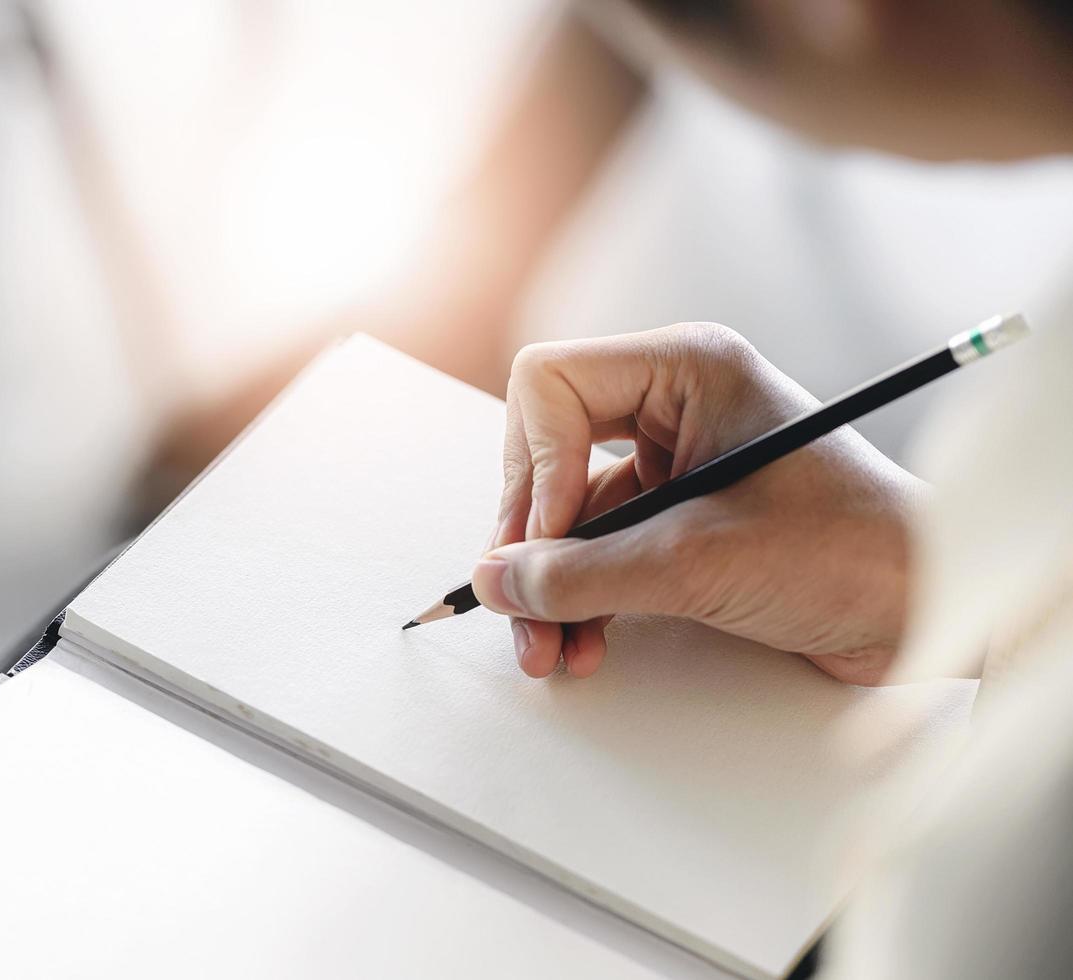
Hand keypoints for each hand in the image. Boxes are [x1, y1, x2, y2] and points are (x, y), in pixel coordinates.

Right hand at [474, 323, 921, 683]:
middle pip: (543, 455)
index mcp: (686, 370)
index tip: (545, 540)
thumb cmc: (852, 550)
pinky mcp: (680, 522)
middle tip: (521, 606)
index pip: (551, 386)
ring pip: (565, 516)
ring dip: (550, 584)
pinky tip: (583, 645)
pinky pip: (600, 551)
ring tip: (548, 650)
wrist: (931, 611)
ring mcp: (674, 466)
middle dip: (529, 540)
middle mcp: (673, 406)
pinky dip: (582, 599)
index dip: (532, 465)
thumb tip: (498, 579)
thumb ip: (585, 572)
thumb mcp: (700, 561)